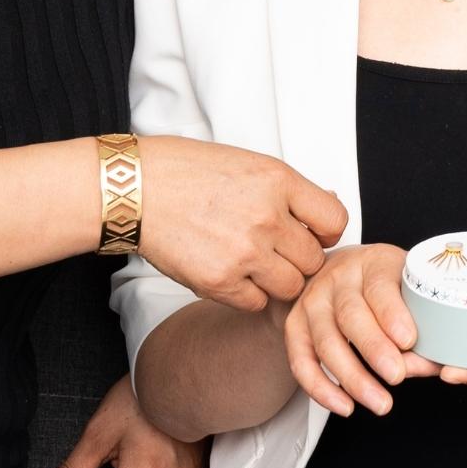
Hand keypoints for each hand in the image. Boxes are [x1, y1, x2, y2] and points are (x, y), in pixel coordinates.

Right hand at [137, 136, 348, 312]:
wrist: (132, 188)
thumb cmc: (186, 173)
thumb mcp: (247, 164)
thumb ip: (289, 192)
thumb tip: (328, 210)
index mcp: (278, 181)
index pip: (335, 221)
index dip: (324, 233)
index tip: (309, 233)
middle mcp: (267, 217)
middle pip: (314, 260)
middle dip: (297, 258)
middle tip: (270, 248)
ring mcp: (245, 252)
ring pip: (291, 286)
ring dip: (275, 279)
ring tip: (249, 261)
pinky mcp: (220, 281)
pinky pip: (257, 303)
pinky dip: (247, 294)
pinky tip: (227, 271)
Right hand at [283, 244, 440, 416]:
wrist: (348, 275)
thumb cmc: (392, 288)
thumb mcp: (414, 295)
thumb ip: (425, 330)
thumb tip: (421, 366)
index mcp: (374, 263)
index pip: (380, 286)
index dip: (392, 314)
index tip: (409, 340)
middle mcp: (338, 277)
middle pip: (350, 314)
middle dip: (373, 348)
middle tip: (396, 375)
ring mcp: (312, 301)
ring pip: (326, 342)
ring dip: (352, 377)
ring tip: (381, 403)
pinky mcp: (295, 326)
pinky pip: (301, 361)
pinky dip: (321, 388)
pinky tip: (345, 406)